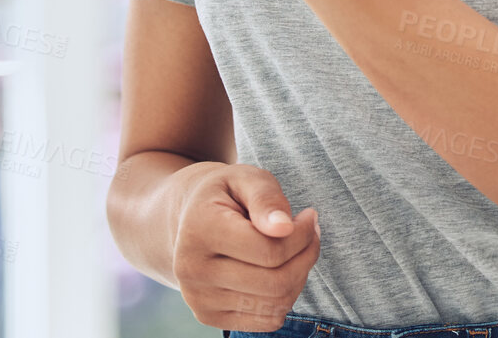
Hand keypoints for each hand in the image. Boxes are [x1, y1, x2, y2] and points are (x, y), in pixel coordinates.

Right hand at [169, 163, 320, 332]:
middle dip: (306, 256)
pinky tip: (280, 269)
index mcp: (199, 230)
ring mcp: (198, 299)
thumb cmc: (225, 195)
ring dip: (299, 275)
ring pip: (275, 304)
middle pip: (275, 282)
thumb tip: (284, 228)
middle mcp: (192, 271)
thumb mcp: (245, 178)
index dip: (302, 235)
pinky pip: (268, 320)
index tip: (309, 217)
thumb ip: (266, 198)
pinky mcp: (209, 317)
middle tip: (311, 233)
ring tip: (296, 248)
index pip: (269, 251)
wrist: (186, 220)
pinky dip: (285, 296)